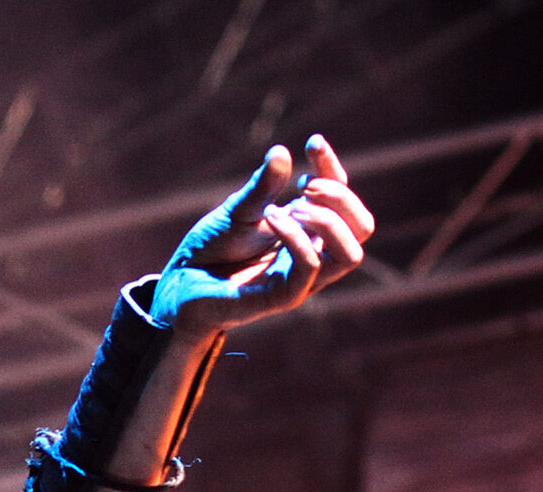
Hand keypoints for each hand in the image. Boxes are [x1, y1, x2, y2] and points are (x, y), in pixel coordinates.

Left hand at [151, 135, 372, 337]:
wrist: (181, 284)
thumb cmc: (212, 248)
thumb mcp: (238, 208)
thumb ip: (262, 186)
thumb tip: (281, 152)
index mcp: (308, 232)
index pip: (344, 201)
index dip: (334, 168)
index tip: (313, 142)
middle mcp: (312, 255)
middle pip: (362, 227)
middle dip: (341, 197)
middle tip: (303, 186)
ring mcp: (301, 280)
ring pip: (351, 254)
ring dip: (327, 221)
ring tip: (292, 205)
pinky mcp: (282, 298)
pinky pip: (311, 267)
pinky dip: (296, 237)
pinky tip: (271, 218)